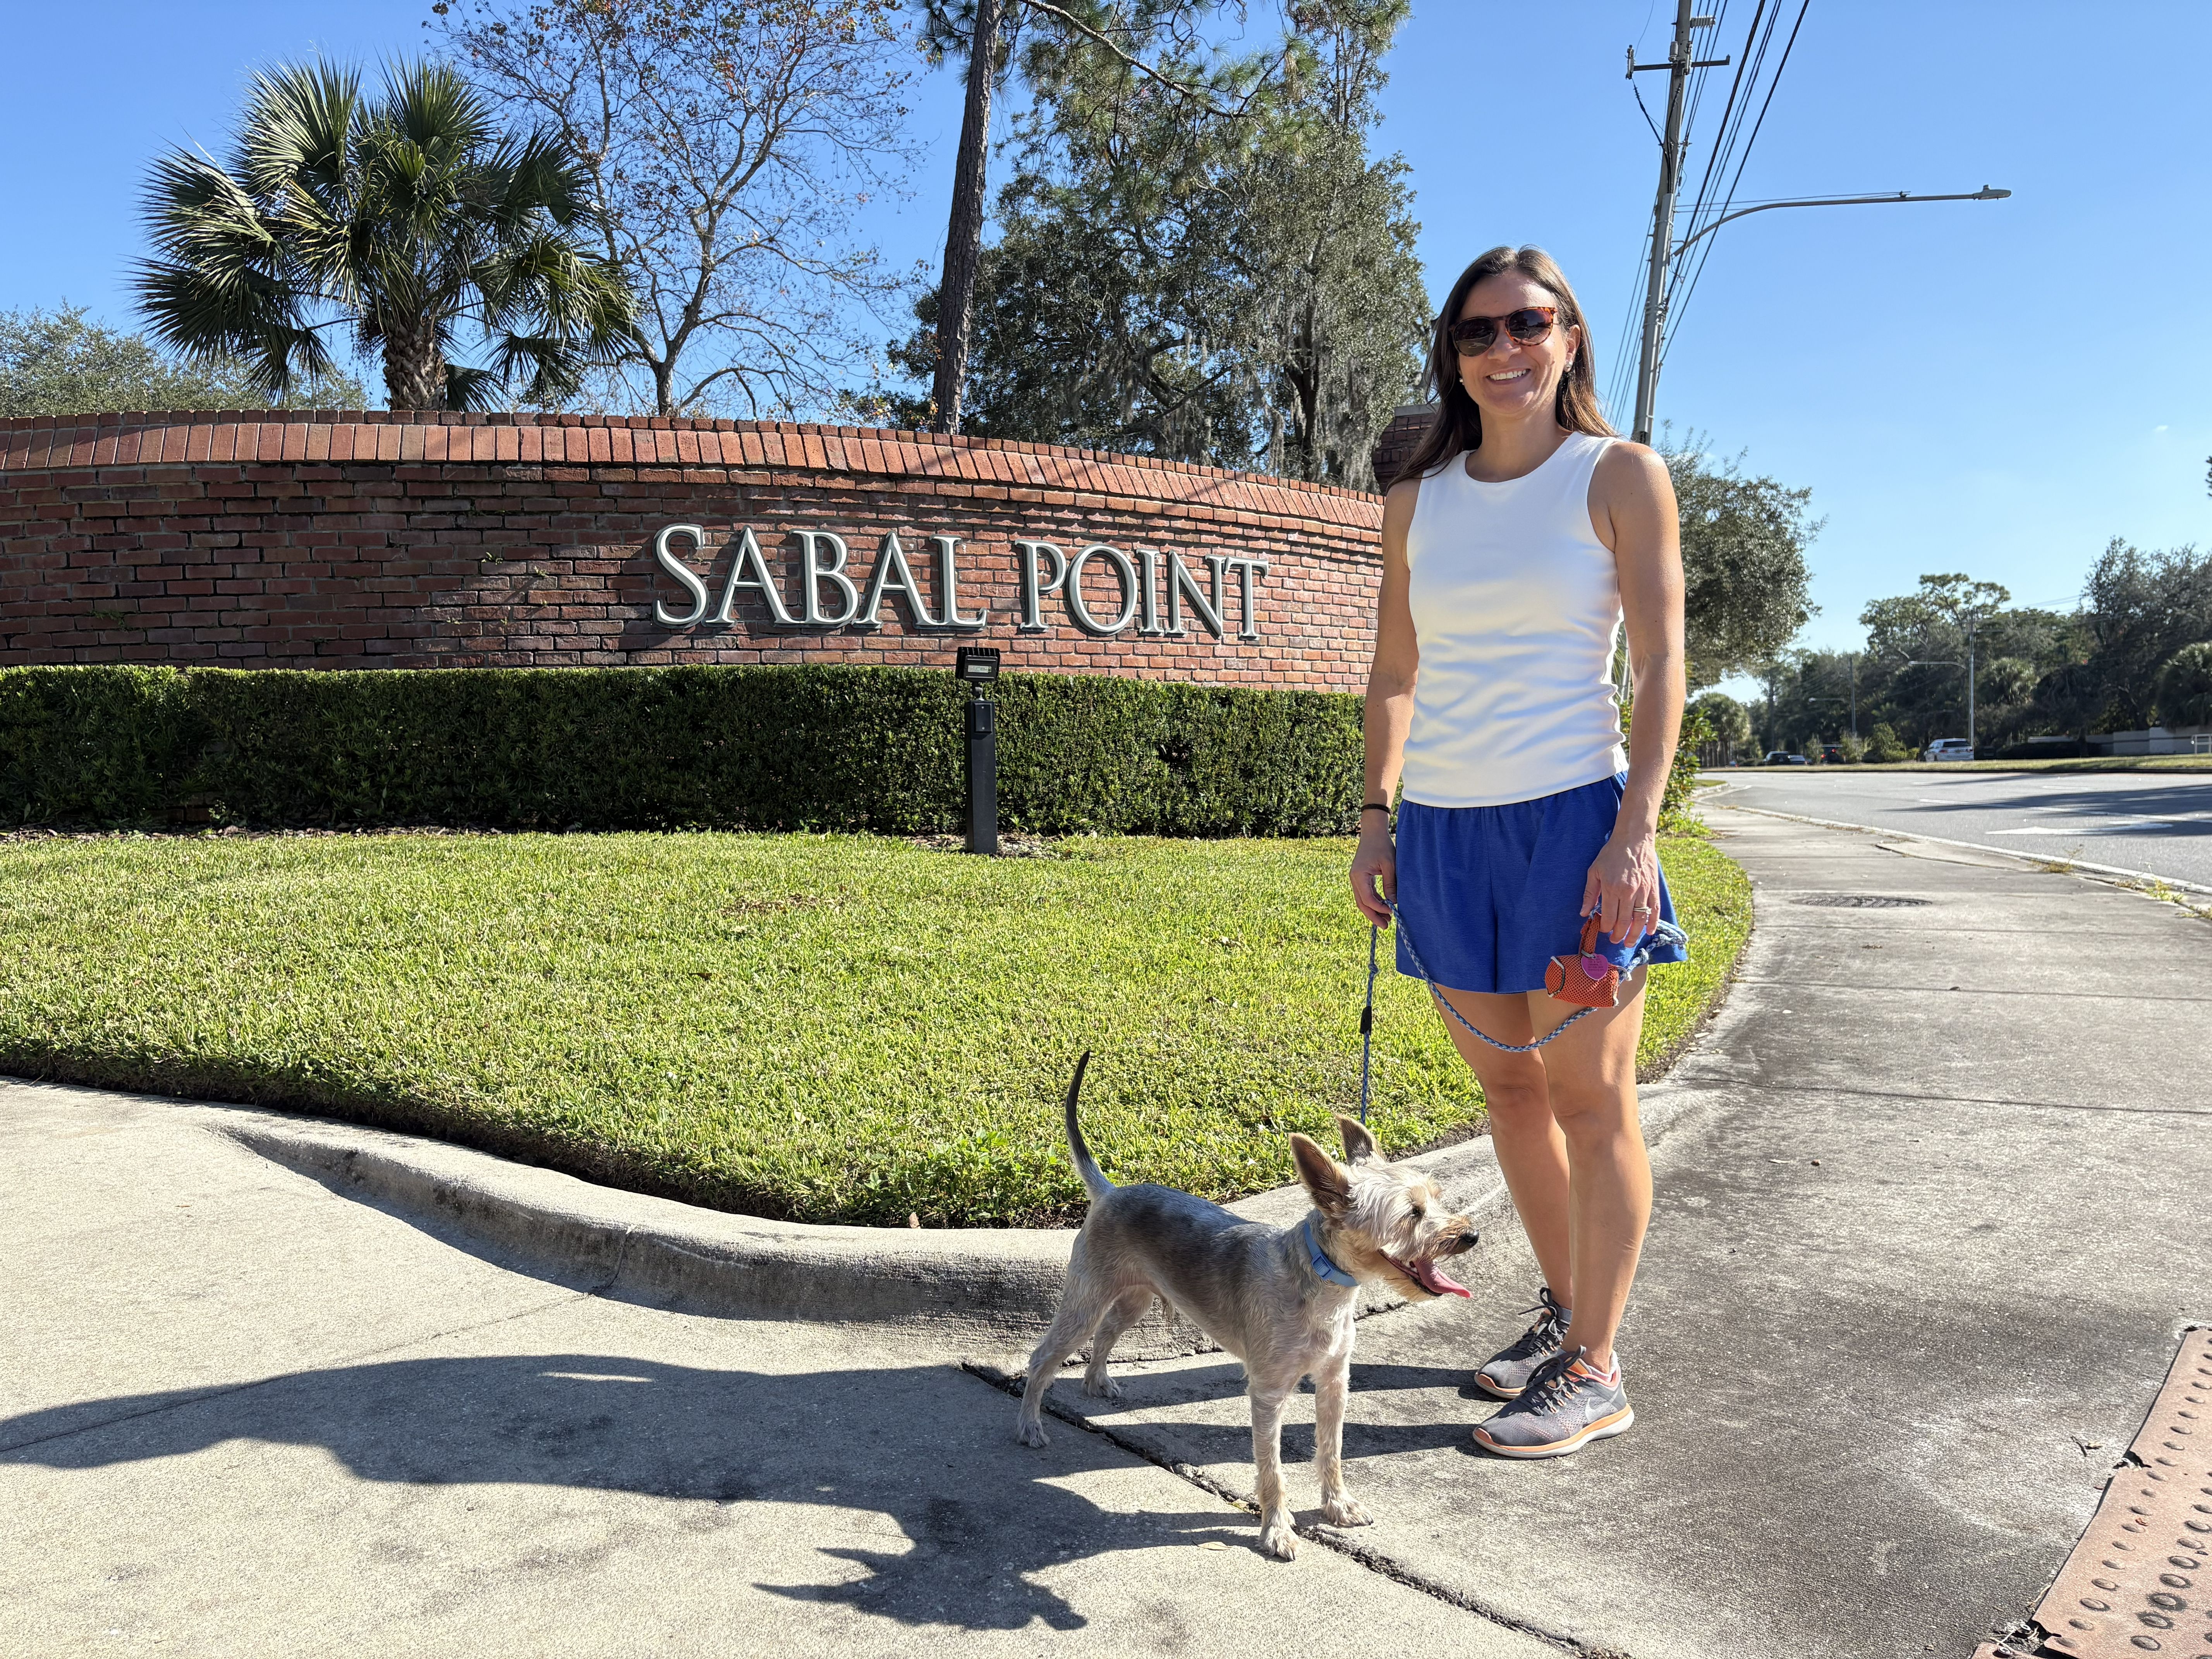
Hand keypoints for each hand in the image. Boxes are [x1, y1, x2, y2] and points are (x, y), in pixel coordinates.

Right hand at [1349, 820, 1395, 927]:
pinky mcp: (1360, 878)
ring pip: (1362, 900)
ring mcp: (1356, 879)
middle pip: (1362, 903)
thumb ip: (1391, 884)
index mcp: (1359, 876)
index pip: (1368, 899)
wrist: (1373, 832)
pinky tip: (1383, 908)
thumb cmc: (1382, 846)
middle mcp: (1354, 879)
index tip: (1392, 912)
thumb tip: (1394, 902)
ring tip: (1386, 920)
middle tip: (1386, 926)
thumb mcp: (1390, 865)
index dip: (1379, 908)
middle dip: (1373, 916)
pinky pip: (1365, 894)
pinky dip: (1373, 902)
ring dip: (1373, 911)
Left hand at [1582, 830, 1659, 944]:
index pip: (1609, 917)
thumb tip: (1583, 913)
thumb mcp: (1594, 871)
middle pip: (1625, 922)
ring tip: (1630, 942)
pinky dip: (1652, 922)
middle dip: (1619, 935)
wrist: (1633, 839)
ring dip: (1635, 934)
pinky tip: (1649, 931)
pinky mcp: (1653, 888)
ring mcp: (1643, 890)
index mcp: (1611, 888)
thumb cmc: (1611, 854)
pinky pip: (1655, 909)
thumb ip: (1589, 893)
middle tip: (1616, 941)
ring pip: (1640, 919)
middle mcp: (1628, 892)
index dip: (1606, 928)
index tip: (1604, 930)